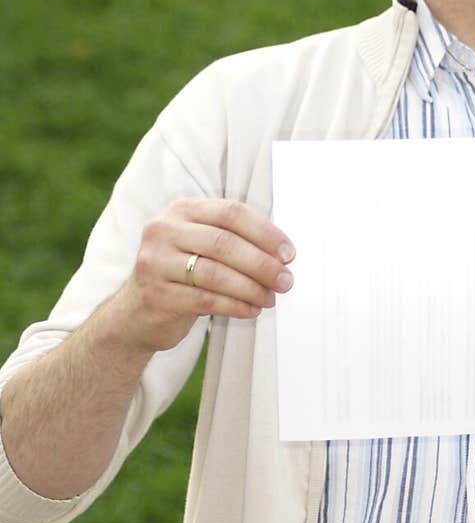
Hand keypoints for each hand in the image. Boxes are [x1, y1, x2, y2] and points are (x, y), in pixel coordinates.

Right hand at [117, 198, 294, 352]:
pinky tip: (252, 310)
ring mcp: (156, 262)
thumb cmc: (181, 275)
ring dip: (252, 288)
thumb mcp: (200, 245)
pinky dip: (236, 305)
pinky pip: (206, 300)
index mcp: (181, 210)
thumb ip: (233, 239)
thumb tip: (283, 253)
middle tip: (286, 280)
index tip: (289, 253)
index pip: (231, 212)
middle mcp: (164, 230)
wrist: (136, 312)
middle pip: (225, 242)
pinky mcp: (156, 294)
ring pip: (216, 273)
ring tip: (271, 298)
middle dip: (263, 263)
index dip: (265, 232)